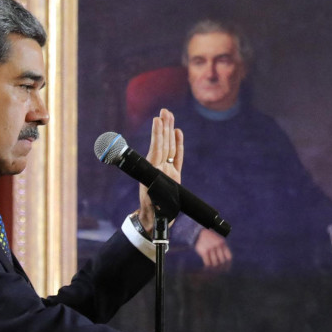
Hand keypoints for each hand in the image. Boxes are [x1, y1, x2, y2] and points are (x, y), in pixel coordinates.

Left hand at [137, 109, 183, 231]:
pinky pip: (177, 157)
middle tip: (165, 111)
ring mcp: (167, 170)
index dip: (157, 135)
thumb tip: (153, 190)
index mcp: (154, 172)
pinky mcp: (174, 175)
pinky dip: (178, 145)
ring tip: (169, 115)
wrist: (156, 220)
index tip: (157, 120)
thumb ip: (155, 196)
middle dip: (164, 127)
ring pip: (169, 147)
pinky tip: (178, 133)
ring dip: (169, 131)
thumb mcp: (153, 204)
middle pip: (163, 144)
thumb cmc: (154, 213)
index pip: (157, 149)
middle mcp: (160, 168)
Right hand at [194, 229, 232, 271]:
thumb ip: (223, 249)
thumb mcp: (219, 241)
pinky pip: (208, 263)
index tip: (226, 269)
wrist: (199, 232)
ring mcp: (211, 249)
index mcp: (223, 243)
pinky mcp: (204, 252)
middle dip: (220, 267)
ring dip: (214, 268)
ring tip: (212, 270)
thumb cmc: (210, 238)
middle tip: (218, 271)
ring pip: (215, 263)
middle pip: (222, 261)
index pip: (229, 257)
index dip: (228, 264)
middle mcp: (218, 246)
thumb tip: (226, 263)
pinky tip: (207, 268)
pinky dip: (208, 267)